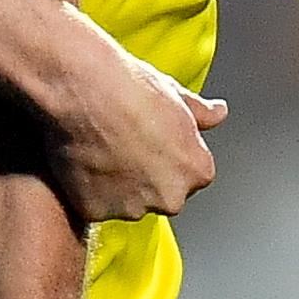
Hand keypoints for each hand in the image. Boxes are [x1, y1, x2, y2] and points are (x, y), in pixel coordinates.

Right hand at [41, 33, 224, 223]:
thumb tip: (218, 113)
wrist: (83, 89)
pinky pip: (91, 206)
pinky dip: (85, 191)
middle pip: (159, 194)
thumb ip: (201, 114)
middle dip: (142, 176)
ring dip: (114, 186)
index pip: (188, 173)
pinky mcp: (94, 211)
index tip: (148, 139)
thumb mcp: (175, 93)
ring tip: (97, 149)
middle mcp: (170, 197)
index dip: (166, 154)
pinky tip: (79, 161)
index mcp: (196, 170)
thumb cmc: (129, 87)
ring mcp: (132, 207)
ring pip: (124, 203)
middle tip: (121, 143)